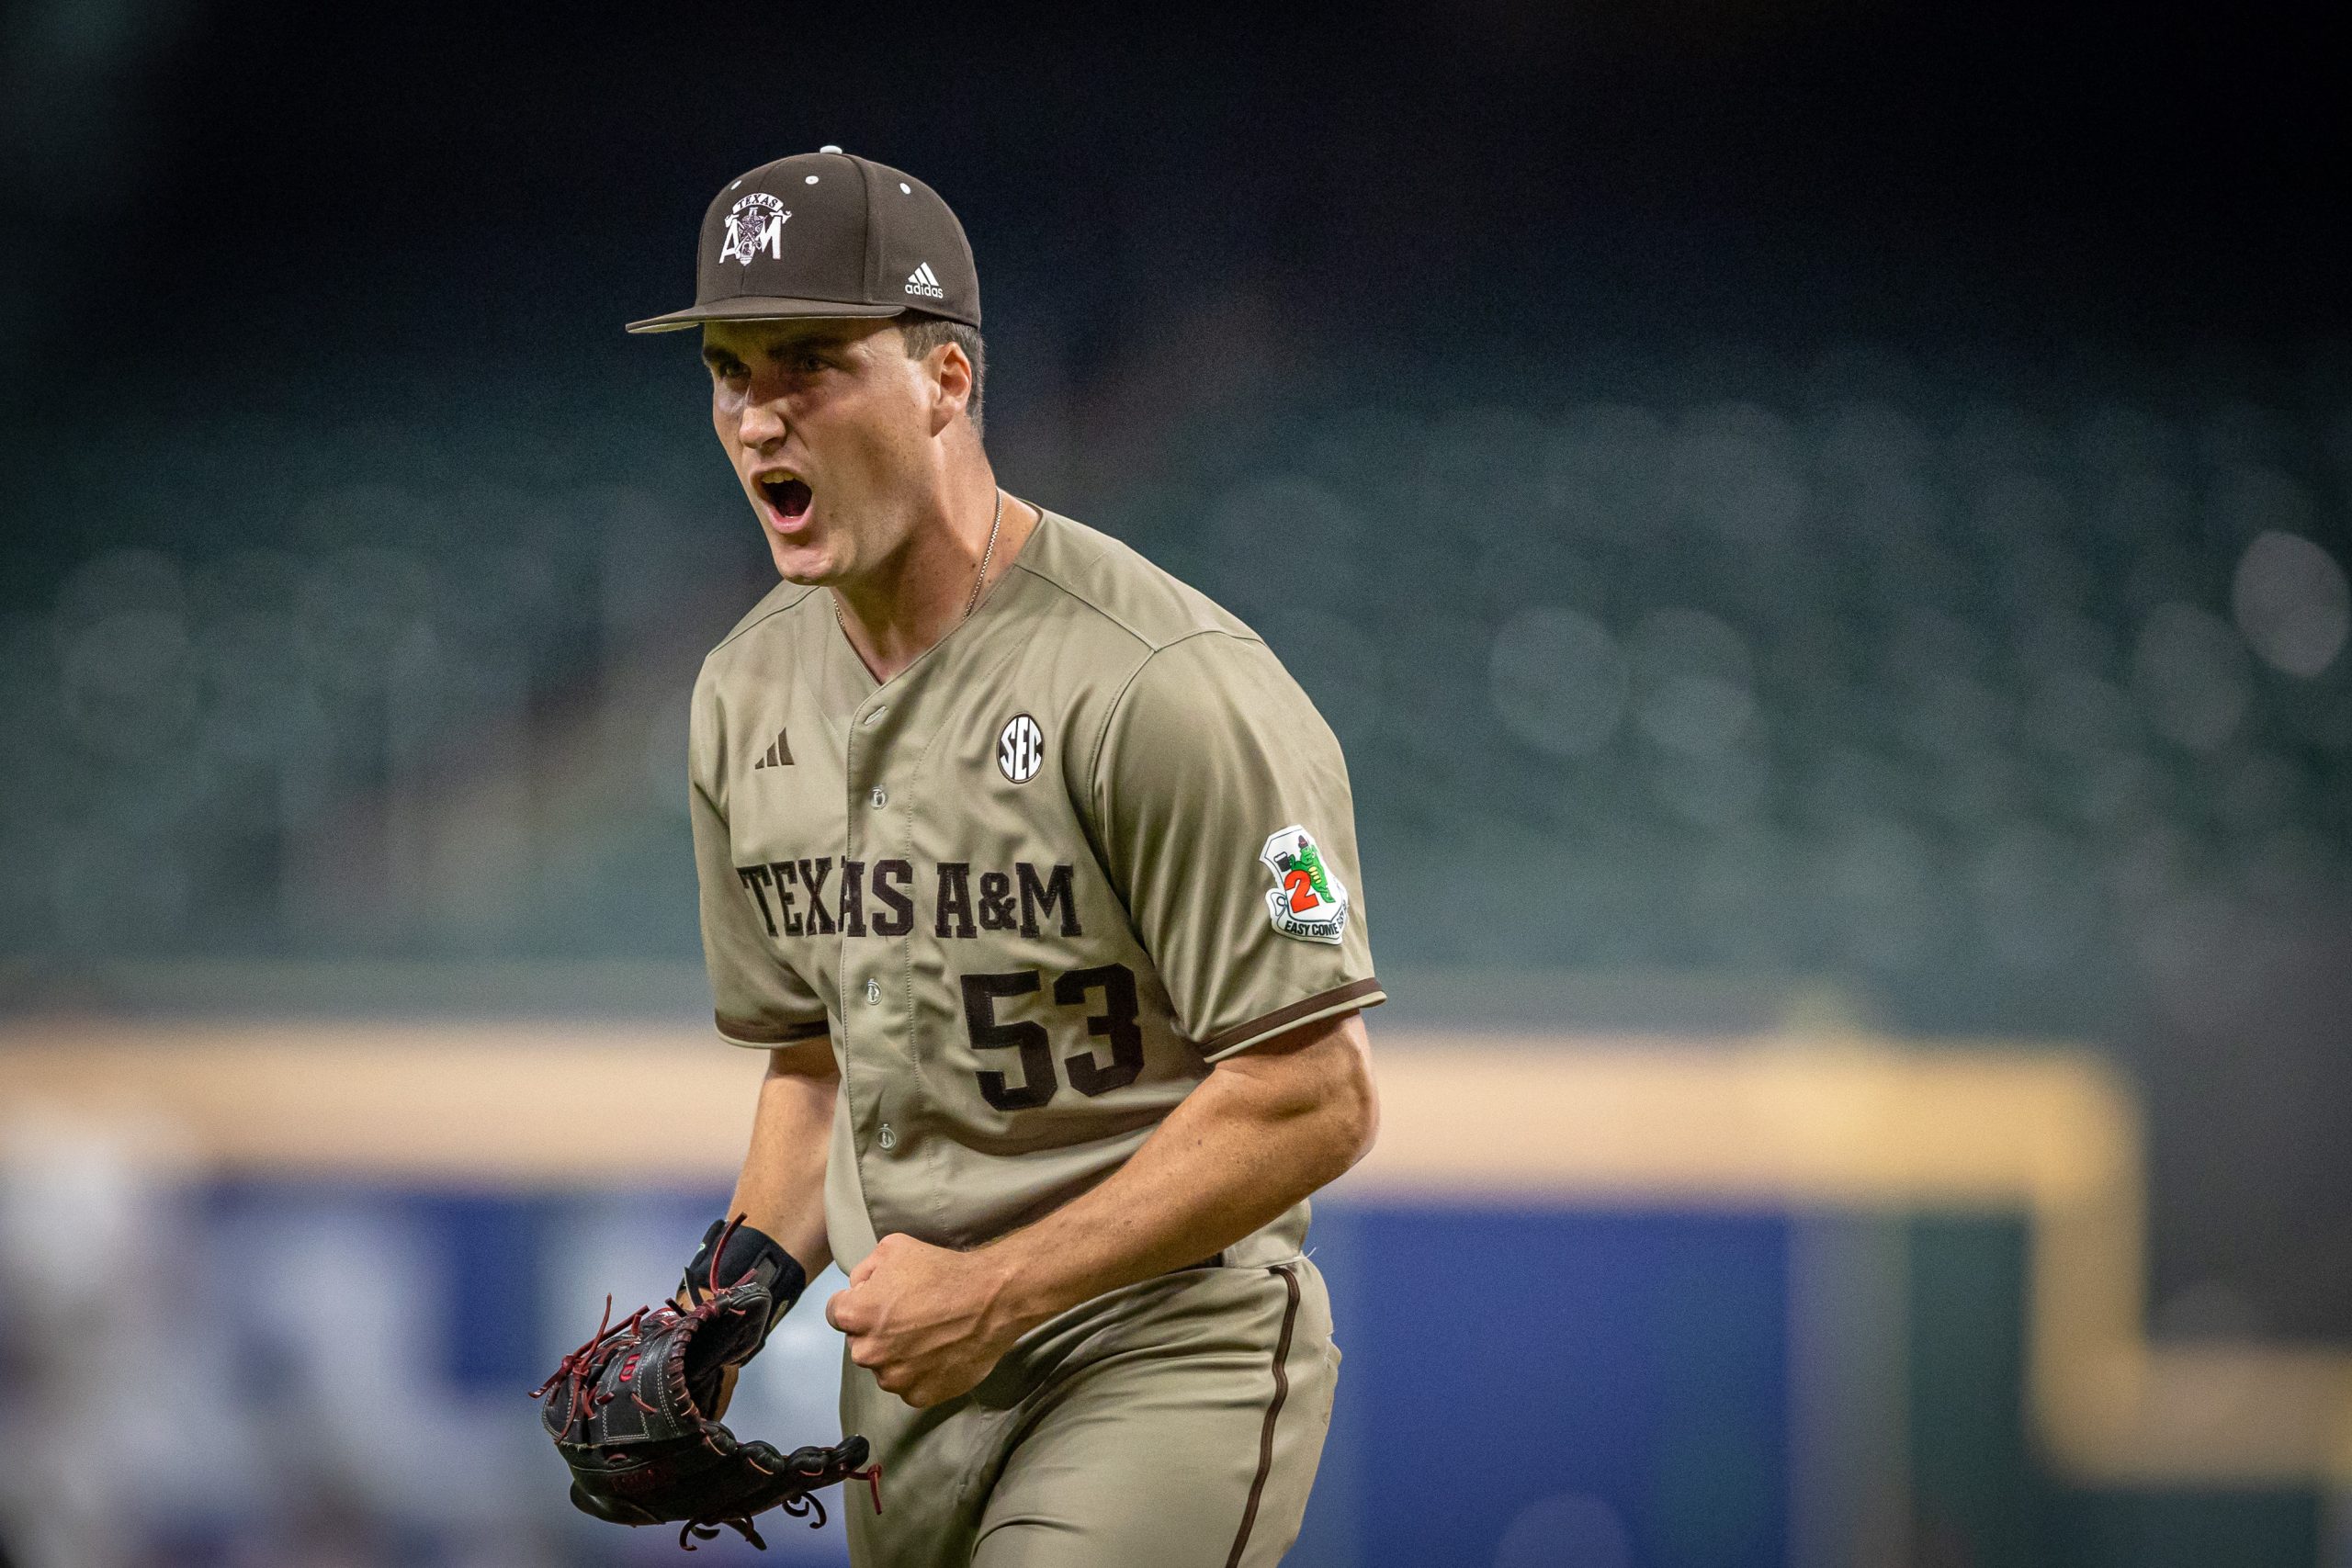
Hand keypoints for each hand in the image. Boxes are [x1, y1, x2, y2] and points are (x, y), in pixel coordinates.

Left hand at [825, 1234, 1026, 1407]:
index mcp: (855, 1316)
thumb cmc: (942, 1271)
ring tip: (927, 1336)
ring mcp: (894, 1379)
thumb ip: (863, 1270)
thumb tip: (856, 1289)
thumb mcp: (893, 1248)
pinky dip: (918, 1374)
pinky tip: (937, 1353)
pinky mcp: (919, 1396)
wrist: (991, 1301)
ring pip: (884, 1367)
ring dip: (896, 1355)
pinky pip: (908, 1386)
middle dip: (876, 1330)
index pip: (836, 1313)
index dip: (857, 1302)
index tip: (878, 1299)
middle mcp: (868, 1352)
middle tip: (909, 1317)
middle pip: (860, 1342)